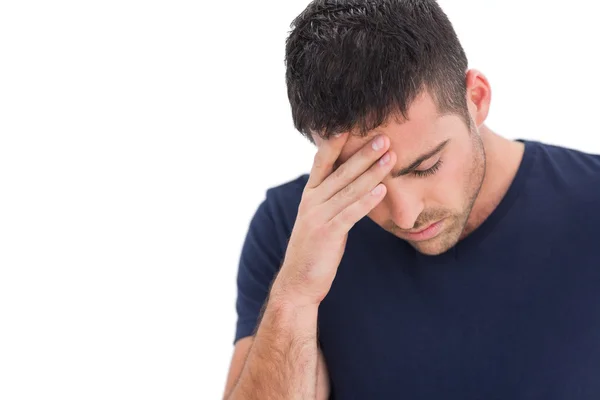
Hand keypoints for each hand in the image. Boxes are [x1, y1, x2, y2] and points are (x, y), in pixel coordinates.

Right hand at [272, 132, 395, 306]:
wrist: (298, 282)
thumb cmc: (314, 249)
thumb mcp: (319, 218)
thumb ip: (331, 198)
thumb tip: (351, 181)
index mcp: (310, 195)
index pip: (322, 162)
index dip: (336, 142)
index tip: (352, 123)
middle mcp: (311, 201)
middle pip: (340, 171)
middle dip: (364, 153)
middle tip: (384, 136)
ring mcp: (318, 217)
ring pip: (348, 189)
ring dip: (372, 172)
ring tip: (391, 157)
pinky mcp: (327, 234)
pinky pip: (350, 213)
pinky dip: (367, 201)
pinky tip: (382, 190)